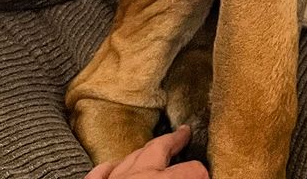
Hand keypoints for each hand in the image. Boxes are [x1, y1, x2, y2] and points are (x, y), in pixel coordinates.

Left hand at [85, 126, 207, 178]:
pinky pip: (100, 173)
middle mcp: (137, 175)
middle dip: (174, 140)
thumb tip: (199, 175)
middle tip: (184, 132)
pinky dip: (109, 168)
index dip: (202, 172)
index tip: (206, 174)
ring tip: (155, 146)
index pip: (192, 170)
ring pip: (131, 156)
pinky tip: (112, 165)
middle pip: (160, 148)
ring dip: (145, 151)